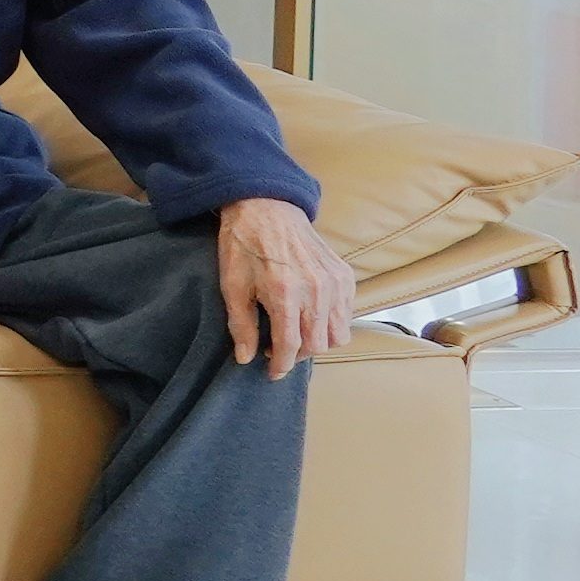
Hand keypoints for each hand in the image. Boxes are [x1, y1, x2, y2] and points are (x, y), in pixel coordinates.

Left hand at [214, 196, 358, 381]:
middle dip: (296, 355)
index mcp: (285, 294)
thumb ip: (241, 324)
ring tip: (296, 336)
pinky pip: (347, 314)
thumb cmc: (243, 246)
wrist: (266, 208)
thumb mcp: (232, 285)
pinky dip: (332, 323)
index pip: (290, 346)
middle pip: (317, 345)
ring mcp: (335, 283)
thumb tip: (245, 358)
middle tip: (278, 351)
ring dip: (317, 342)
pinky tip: (310, 317)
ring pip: (338, 334)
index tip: (271, 372)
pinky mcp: (345, 276)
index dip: (280, 365)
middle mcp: (316, 291)